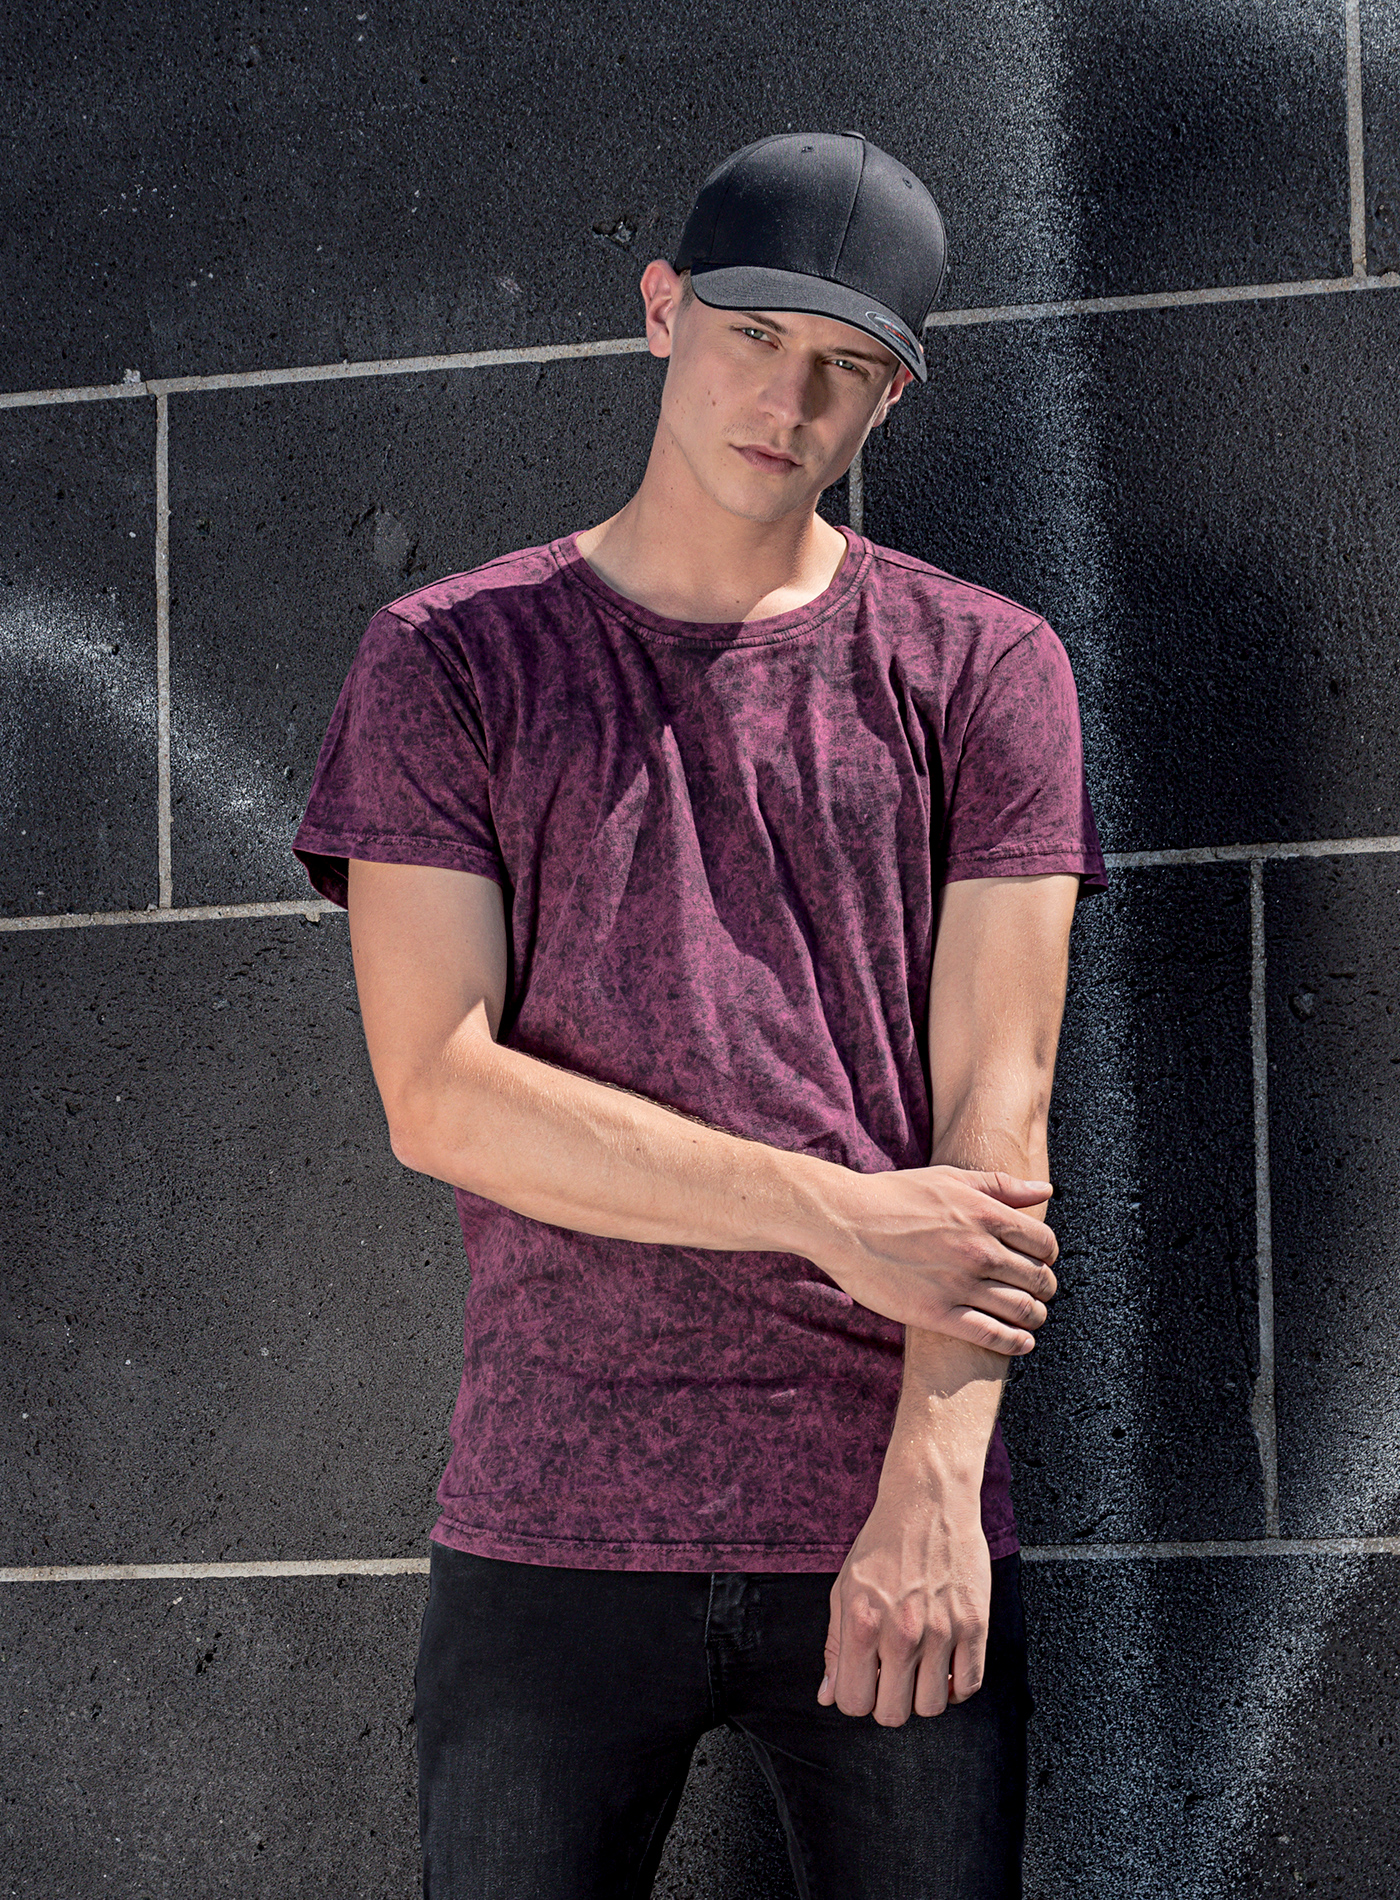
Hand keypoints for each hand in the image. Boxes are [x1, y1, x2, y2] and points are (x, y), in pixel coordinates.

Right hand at [818, 1166, 1056, 1353]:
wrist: (843, 1221)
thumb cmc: (894, 1195)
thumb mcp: (950, 1179)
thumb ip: (1002, 1184)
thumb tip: (1046, 1191)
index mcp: (984, 1214)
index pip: (1044, 1243)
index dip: (1048, 1255)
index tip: (1040, 1260)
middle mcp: (979, 1250)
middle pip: (1038, 1279)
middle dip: (1045, 1288)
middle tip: (1038, 1292)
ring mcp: (959, 1284)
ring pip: (1022, 1310)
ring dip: (1035, 1316)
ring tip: (1031, 1317)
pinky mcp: (937, 1314)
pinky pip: (992, 1335)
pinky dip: (1015, 1342)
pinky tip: (1021, 1341)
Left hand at [818, 1460, 990, 1727]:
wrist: (927, 1503)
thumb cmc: (883, 1543)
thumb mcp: (844, 1588)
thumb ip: (834, 1645)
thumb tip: (828, 1694)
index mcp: (862, 1623)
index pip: (853, 1703)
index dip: (857, 1697)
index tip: (865, 1683)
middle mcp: (901, 1632)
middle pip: (893, 1714)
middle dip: (888, 1702)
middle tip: (892, 1677)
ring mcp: (942, 1631)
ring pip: (932, 1707)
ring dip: (923, 1695)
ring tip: (919, 1668)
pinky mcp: (975, 1625)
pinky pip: (969, 1686)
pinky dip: (955, 1686)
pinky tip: (945, 1665)